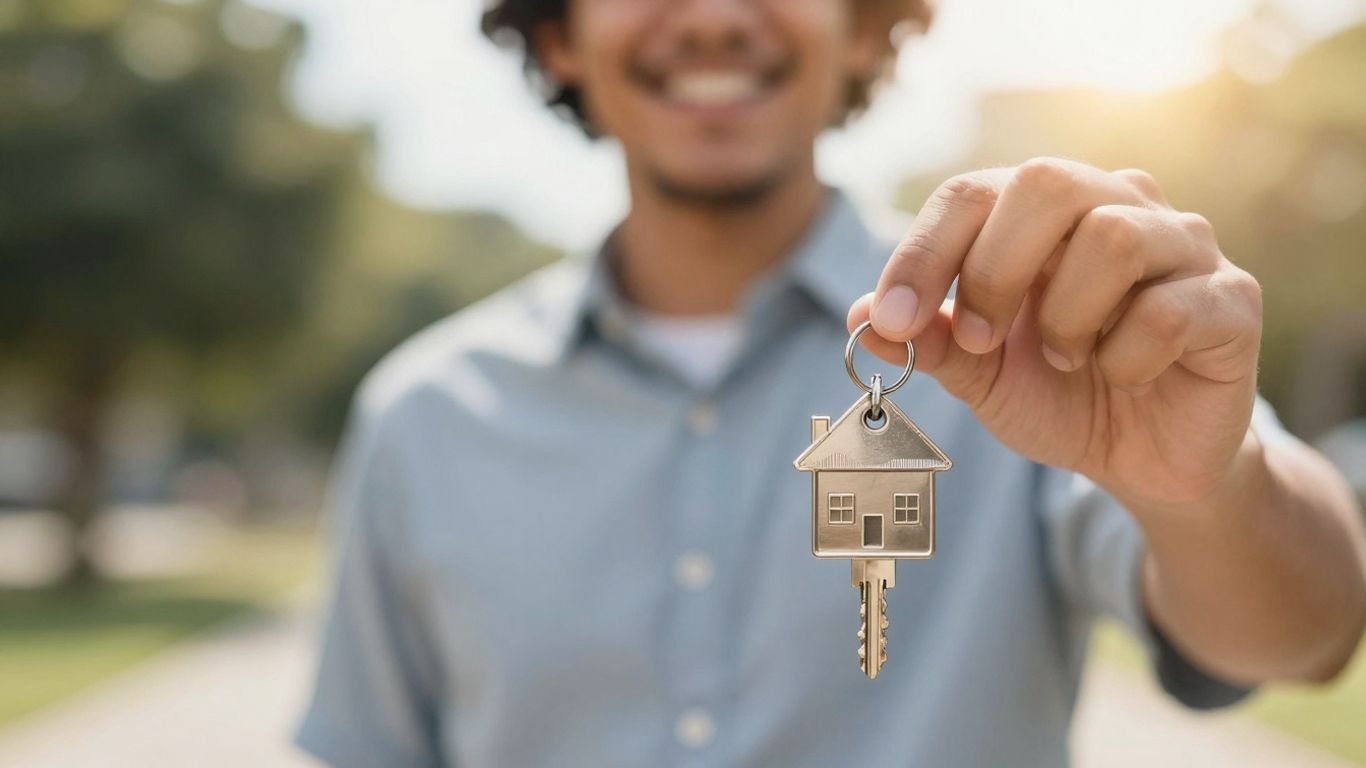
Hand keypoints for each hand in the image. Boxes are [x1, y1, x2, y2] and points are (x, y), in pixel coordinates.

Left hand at [850, 158, 1264, 507]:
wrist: (1145, 460)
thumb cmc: (1061, 396)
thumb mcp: (981, 375)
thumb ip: (928, 341)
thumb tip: (859, 317)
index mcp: (1045, 213)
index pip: (972, 192)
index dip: (923, 253)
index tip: (889, 319)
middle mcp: (1118, 204)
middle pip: (1047, 181)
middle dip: (996, 270)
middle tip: (984, 341)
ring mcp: (1183, 245)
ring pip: (1115, 237)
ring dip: (1068, 317)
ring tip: (1067, 359)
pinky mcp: (1232, 299)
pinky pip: (1169, 309)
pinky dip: (1126, 357)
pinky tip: (1121, 376)